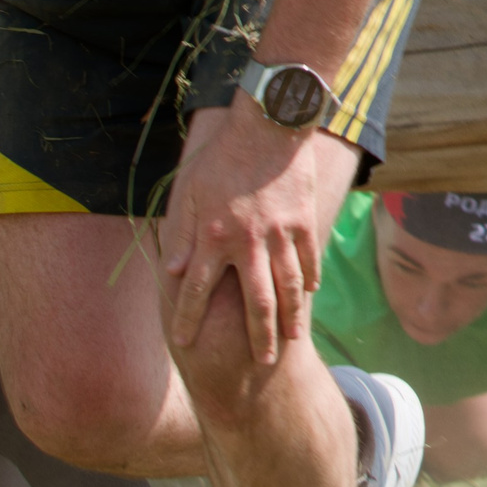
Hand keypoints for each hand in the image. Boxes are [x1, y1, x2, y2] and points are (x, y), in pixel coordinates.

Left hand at [160, 94, 335, 363]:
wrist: (270, 124)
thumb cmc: (224, 156)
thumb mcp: (191, 193)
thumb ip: (183, 234)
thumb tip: (176, 271)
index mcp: (214, 237)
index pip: (198, 290)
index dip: (189, 317)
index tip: (184, 341)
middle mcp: (248, 243)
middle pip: (255, 303)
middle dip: (257, 337)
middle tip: (262, 363)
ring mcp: (282, 234)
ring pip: (289, 287)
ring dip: (289, 317)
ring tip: (291, 339)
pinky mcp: (305, 221)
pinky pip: (309, 259)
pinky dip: (310, 280)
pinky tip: (310, 296)